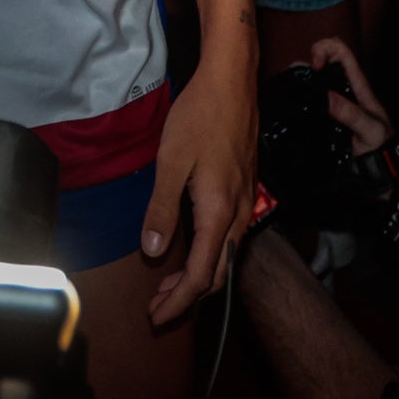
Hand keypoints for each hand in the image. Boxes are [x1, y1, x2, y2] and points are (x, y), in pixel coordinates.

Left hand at [141, 62, 256, 326]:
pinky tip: (188, 249)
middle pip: (218, 274)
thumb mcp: (171, 162)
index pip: (202, 276)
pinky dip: (207, 255)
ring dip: (197, 277)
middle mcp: (239, 214)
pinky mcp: (244, 191)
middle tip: (156, 308)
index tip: (155, 317)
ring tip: (166, 286)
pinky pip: (228, 238)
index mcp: (220, 212)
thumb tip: (153, 252)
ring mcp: (246, 203)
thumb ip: (162, 209)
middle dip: (187, 297)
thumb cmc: (199, 117)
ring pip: (225, 257)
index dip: (178, 302)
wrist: (233, 82)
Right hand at [303, 36, 391, 157]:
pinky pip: (313, 95)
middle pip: (327, 58)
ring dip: (303, 74)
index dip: (326, 49)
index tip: (315, 67)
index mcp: (358, 85)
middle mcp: (346, 88)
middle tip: (301, 76)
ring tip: (293, 85)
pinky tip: (294, 100)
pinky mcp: (328, 113)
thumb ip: (352, 114)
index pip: (342, 52)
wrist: (381, 167)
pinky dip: (302, 91)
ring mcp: (336, 100)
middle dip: (311, 57)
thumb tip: (328, 96)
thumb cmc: (381, 146)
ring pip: (317, 76)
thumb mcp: (370, 130)